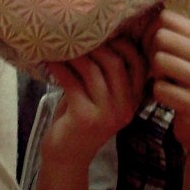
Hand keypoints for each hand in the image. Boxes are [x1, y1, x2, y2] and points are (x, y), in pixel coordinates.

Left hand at [42, 37, 145, 167]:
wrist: (67, 156)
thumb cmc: (81, 118)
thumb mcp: (100, 95)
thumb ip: (105, 72)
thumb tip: (97, 32)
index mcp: (134, 101)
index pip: (140, 64)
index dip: (124, 44)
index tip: (105, 32)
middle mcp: (126, 108)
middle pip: (116, 63)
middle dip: (96, 45)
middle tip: (77, 37)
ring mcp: (107, 115)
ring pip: (93, 70)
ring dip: (74, 54)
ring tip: (61, 46)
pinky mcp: (85, 118)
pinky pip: (72, 82)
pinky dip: (59, 68)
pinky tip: (50, 61)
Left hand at [146, 10, 189, 154]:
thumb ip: (173, 36)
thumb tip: (139, 14)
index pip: (167, 18)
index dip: (151, 31)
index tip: (152, 47)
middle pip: (161, 37)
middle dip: (150, 51)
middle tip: (155, 66)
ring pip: (159, 60)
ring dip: (154, 73)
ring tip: (163, 80)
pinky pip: (160, 89)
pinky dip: (157, 93)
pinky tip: (167, 97)